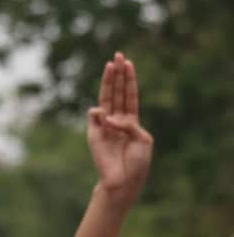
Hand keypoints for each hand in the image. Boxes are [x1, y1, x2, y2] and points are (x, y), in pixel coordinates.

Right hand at [87, 52, 152, 206]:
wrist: (123, 181)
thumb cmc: (137, 163)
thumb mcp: (143, 139)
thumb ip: (130, 124)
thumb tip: (109, 116)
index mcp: (131, 120)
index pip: (129, 95)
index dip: (129, 79)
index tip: (128, 62)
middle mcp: (117, 119)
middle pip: (117, 92)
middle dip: (118, 74)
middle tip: (118, 55)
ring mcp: (104, 126)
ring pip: (106, 99)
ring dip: (108, 82)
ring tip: (110, 65)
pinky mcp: (93, 134)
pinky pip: (94, 117)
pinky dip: (100, 113)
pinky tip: (107, 116)